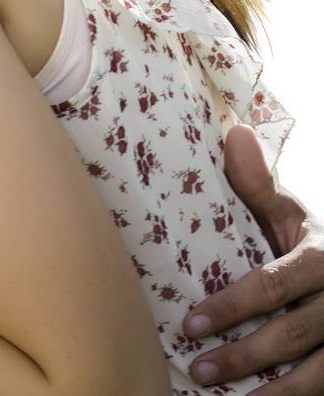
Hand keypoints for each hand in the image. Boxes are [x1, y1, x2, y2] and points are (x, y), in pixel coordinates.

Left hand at [183, 124, 323, 391]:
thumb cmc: (312, 245)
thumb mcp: (291, 212)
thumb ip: (259, 183)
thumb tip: (234, 131)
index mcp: (322, 258)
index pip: (275, 285)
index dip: (233, 307)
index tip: (190, 323)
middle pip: (294, 335)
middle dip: (244, 355)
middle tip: (197, 367)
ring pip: (319, 375)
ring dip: (273, 391)